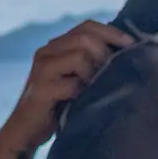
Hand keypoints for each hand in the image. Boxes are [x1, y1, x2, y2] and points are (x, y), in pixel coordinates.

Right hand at [10, 20, 132, 143]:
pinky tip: (81, 102)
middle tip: (111, 74)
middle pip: (84, 38)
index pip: (87, 26)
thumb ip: (91, 62)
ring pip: (79, 57)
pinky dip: (82, 93)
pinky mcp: (40, 90)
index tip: (131, 45)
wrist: (26, 131)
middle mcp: (46, 52)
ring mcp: (41, 70)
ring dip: (93, 75)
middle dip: (104, 54)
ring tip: (92, 89)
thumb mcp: (77, 78)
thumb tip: (126, 53)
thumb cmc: (58, 105)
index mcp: (56, 46)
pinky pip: (72, 84)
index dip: (111, 32)